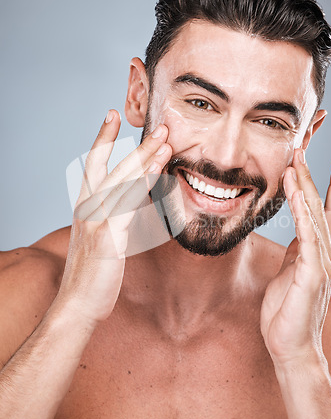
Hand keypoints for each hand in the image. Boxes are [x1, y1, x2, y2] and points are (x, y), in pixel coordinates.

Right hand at [57, 110, 171, 323]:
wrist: (78, 303)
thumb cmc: (93, 273)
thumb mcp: (100, 237)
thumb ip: (113, 216)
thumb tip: (133, 201)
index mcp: (84, 206)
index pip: (92, 164)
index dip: (102, 138)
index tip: (112, 115)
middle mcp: (87, 208)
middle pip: (111, 166)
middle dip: (136, 145)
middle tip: (160, 126)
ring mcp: (95, 220)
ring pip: (121, 180)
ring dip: (145, 159)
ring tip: (165, 141)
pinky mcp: (106, 236)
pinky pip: (127, 203)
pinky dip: (142, 184)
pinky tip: (157, 171)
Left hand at [260, 148, 330, 368]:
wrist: (290, 346)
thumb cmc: (287, 311)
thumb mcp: (290, 272)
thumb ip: (297, 252)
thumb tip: (298, 233)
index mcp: (316, 252)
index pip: (326, 212)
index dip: (330, 186)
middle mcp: (324, 254)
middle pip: (320, 207)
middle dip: (311, 177)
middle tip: (303, 149)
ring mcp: (320, 263)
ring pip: (315, 216)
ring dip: (305, 187)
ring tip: (296, 162)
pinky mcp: (312, 274)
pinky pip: (307, 237)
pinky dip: (303, 214)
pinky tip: (298, 194)